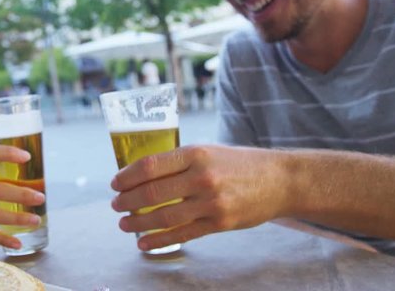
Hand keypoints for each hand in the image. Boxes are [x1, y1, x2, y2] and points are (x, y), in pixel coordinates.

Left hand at [110, 145, 288, 250]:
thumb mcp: (208, 151)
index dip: (127, 176)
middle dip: (127, 201)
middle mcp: (202, 177)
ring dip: (138, 223)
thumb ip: (179, 162)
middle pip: (152, 192)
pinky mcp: (220, 223)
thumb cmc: (239, 164)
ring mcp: (211, 202)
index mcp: (196, 153)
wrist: (280, 180)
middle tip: (115, 205)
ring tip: (124, 224)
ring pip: (164, 217)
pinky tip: (144, 243)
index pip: (151, 166)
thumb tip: (142, 175)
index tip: (115, 184)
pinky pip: (182, 234)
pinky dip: (159, 240)